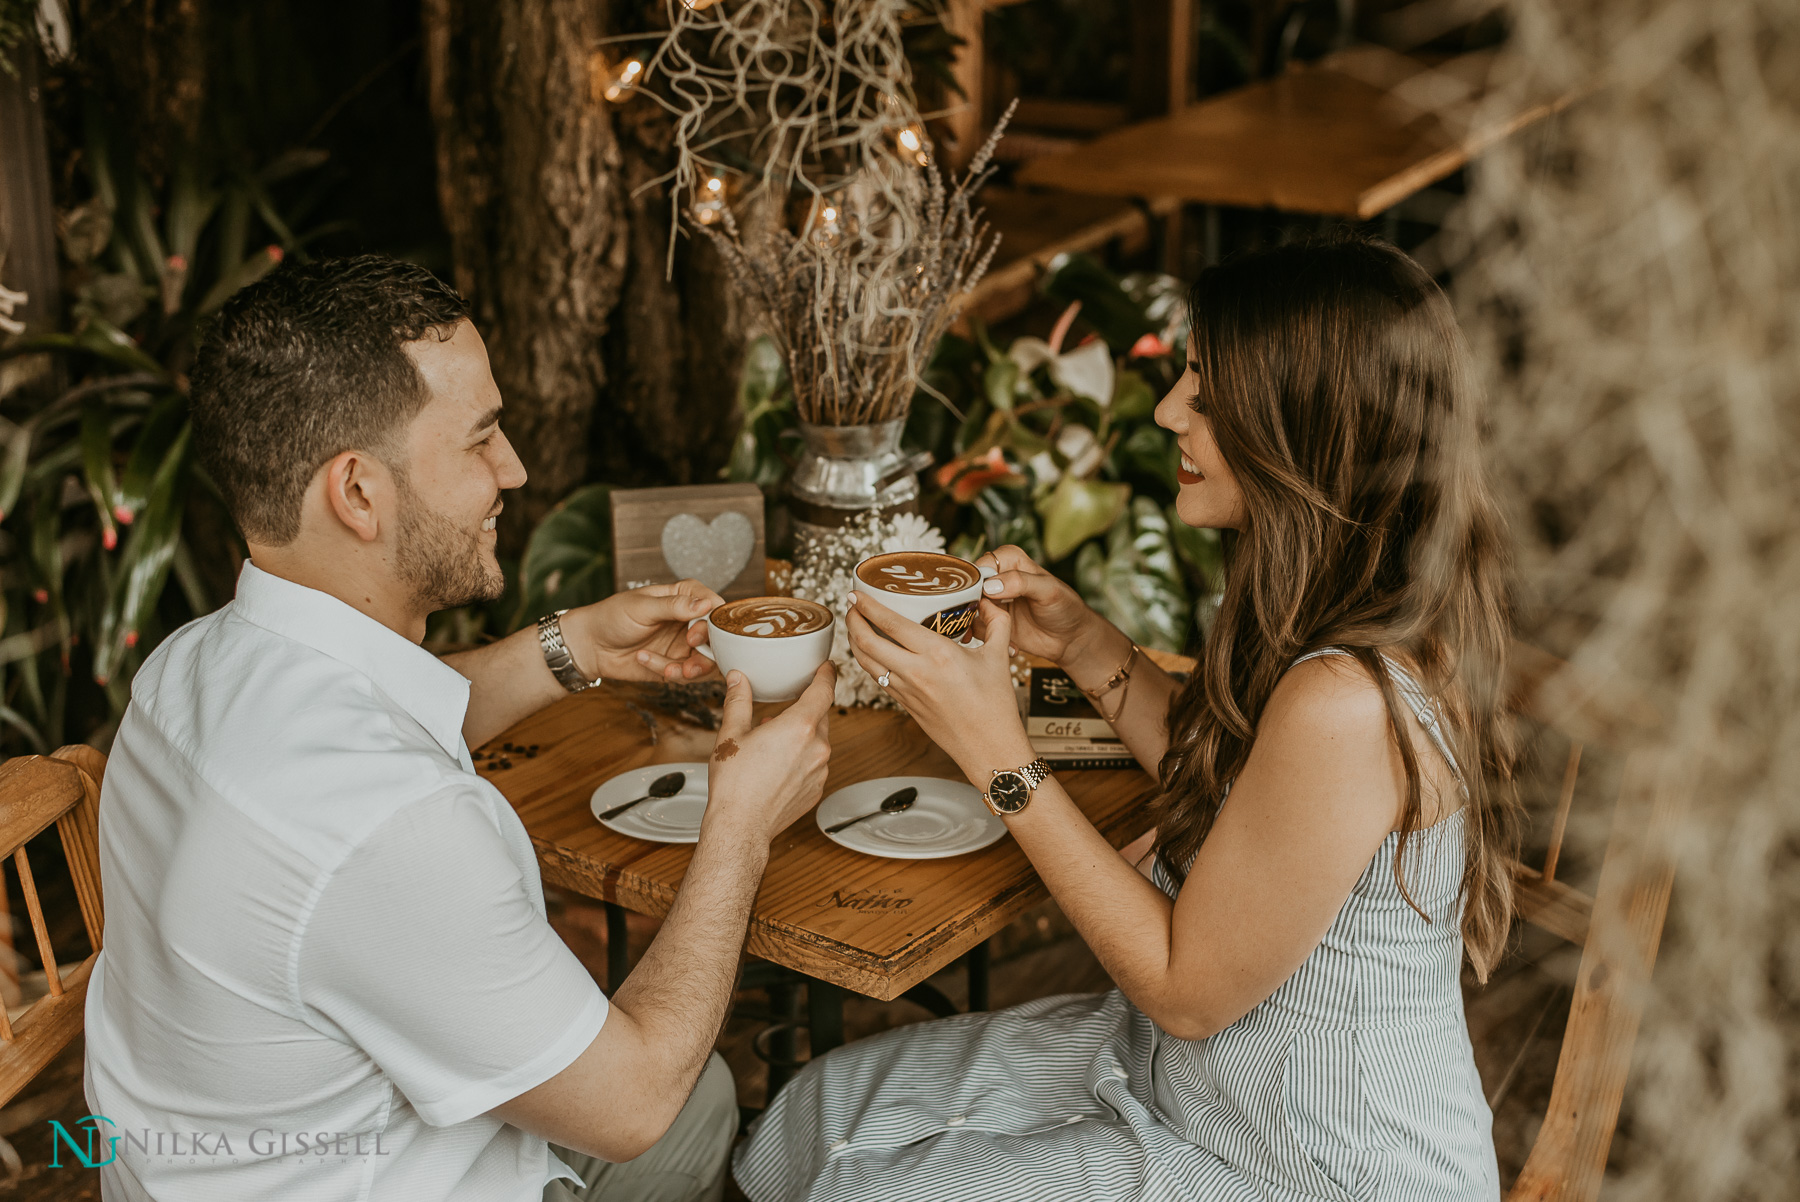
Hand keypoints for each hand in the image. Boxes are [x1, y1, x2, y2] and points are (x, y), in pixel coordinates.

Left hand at [564, 580, 722, 682]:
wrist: (590, 645)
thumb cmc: (612, 616)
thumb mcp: (642, 607)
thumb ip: (675, 606)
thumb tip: (707, 603)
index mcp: (685, 596)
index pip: (715, 607)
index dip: (712, 625)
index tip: (694, 637)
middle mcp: (690, 620)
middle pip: (719, 639)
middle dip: (706, 656)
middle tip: (689, 665)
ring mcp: (686, 644)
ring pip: (708, 662)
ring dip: (692, 670)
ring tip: (671, 671)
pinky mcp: (677, 664)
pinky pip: (687, 675)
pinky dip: (670, 673)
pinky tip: (645, 660)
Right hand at [703, 664, 836, 843]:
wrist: (741, 826)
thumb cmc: (735, 785)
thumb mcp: (731, 735)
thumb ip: (738, 701)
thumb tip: (737, 679)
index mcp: (799, 727)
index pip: (824, 690)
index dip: (826, 674)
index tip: (826, 667)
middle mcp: (817, 747)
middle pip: (820, 715)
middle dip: (803, 709)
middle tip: (782, 710)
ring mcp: (821, 770)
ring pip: (817, 741)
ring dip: (801, 736)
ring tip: (772, 743)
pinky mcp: (818, 789)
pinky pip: (815, 764)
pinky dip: (802, 758)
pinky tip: (778, 765)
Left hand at [845, 590, 1034, 785]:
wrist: (989, 748)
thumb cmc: (996, 707)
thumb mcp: (1000, 656)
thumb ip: (996, 622)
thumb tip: (989, 600)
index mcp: (937, 654)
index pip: (890, 623)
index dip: (867, 606)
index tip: (857, 593)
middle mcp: (916, 672)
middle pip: (866, 642)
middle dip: (852, 620)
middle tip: (851, 606)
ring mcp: (906, 691)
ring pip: (866, 662)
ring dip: (854, 641)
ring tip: (856, 626)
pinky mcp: (904, 705)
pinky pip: (878, 677)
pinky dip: (868, 661)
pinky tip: (872, 652)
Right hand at [972, 546, 1122, 684]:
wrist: (1070, 638)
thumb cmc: (1065, 608)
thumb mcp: (1048, 591)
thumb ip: (1021, 582)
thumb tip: (990, 586)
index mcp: (1010, 560)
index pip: (982, 564)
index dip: (979, 582)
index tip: (989, 599)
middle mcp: (997, 578)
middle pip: (969, 588)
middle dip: (975, 607)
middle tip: (992, 621)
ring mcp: (992, 601)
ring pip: (968, 610)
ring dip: (982, 625)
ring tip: (1004, 635)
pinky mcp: (991, 621)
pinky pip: (977, 628)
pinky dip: (989, 639)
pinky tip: (1012, 645)